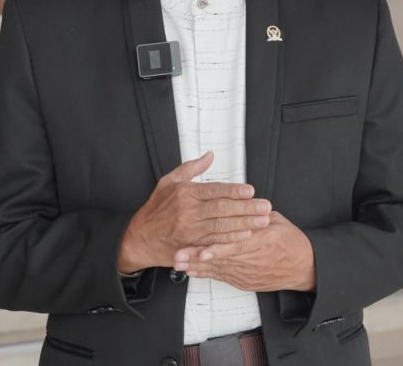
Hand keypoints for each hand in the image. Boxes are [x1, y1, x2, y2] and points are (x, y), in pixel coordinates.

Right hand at [117, 152, 271, 272]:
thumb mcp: (168, 182)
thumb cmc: (155, 210)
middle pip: (221, 209)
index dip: (233, 191)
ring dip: (244, 224)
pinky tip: (245, 236)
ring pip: (221, 226)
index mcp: (184, 193)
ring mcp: (189, 231)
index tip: (250, 190)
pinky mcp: (191, 246)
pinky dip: (230, 240)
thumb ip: (191, 168)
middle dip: (246, 208)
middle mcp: (187, 212)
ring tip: (262, 221)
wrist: (138, 239)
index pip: (213, 190)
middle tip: (264, 206)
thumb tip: (209, 156)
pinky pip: (214, 243)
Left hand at [173, 211, 315, 291]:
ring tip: (179, 263)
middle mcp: (252, 258)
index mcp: (262, 240)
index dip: (217, 249)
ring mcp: (247, 272)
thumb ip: (256, 214)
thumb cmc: (291, 244)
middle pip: (221, 259)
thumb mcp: (277, 222)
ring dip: (196, 266)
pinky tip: (192, 271)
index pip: (236, 245)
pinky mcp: (244, 280)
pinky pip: (221, 277)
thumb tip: (239, 201)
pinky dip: (206, 274)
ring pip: (217, 269)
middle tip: (179, 255)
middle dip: (197, 256)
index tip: (201, 249)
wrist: (303, 267)